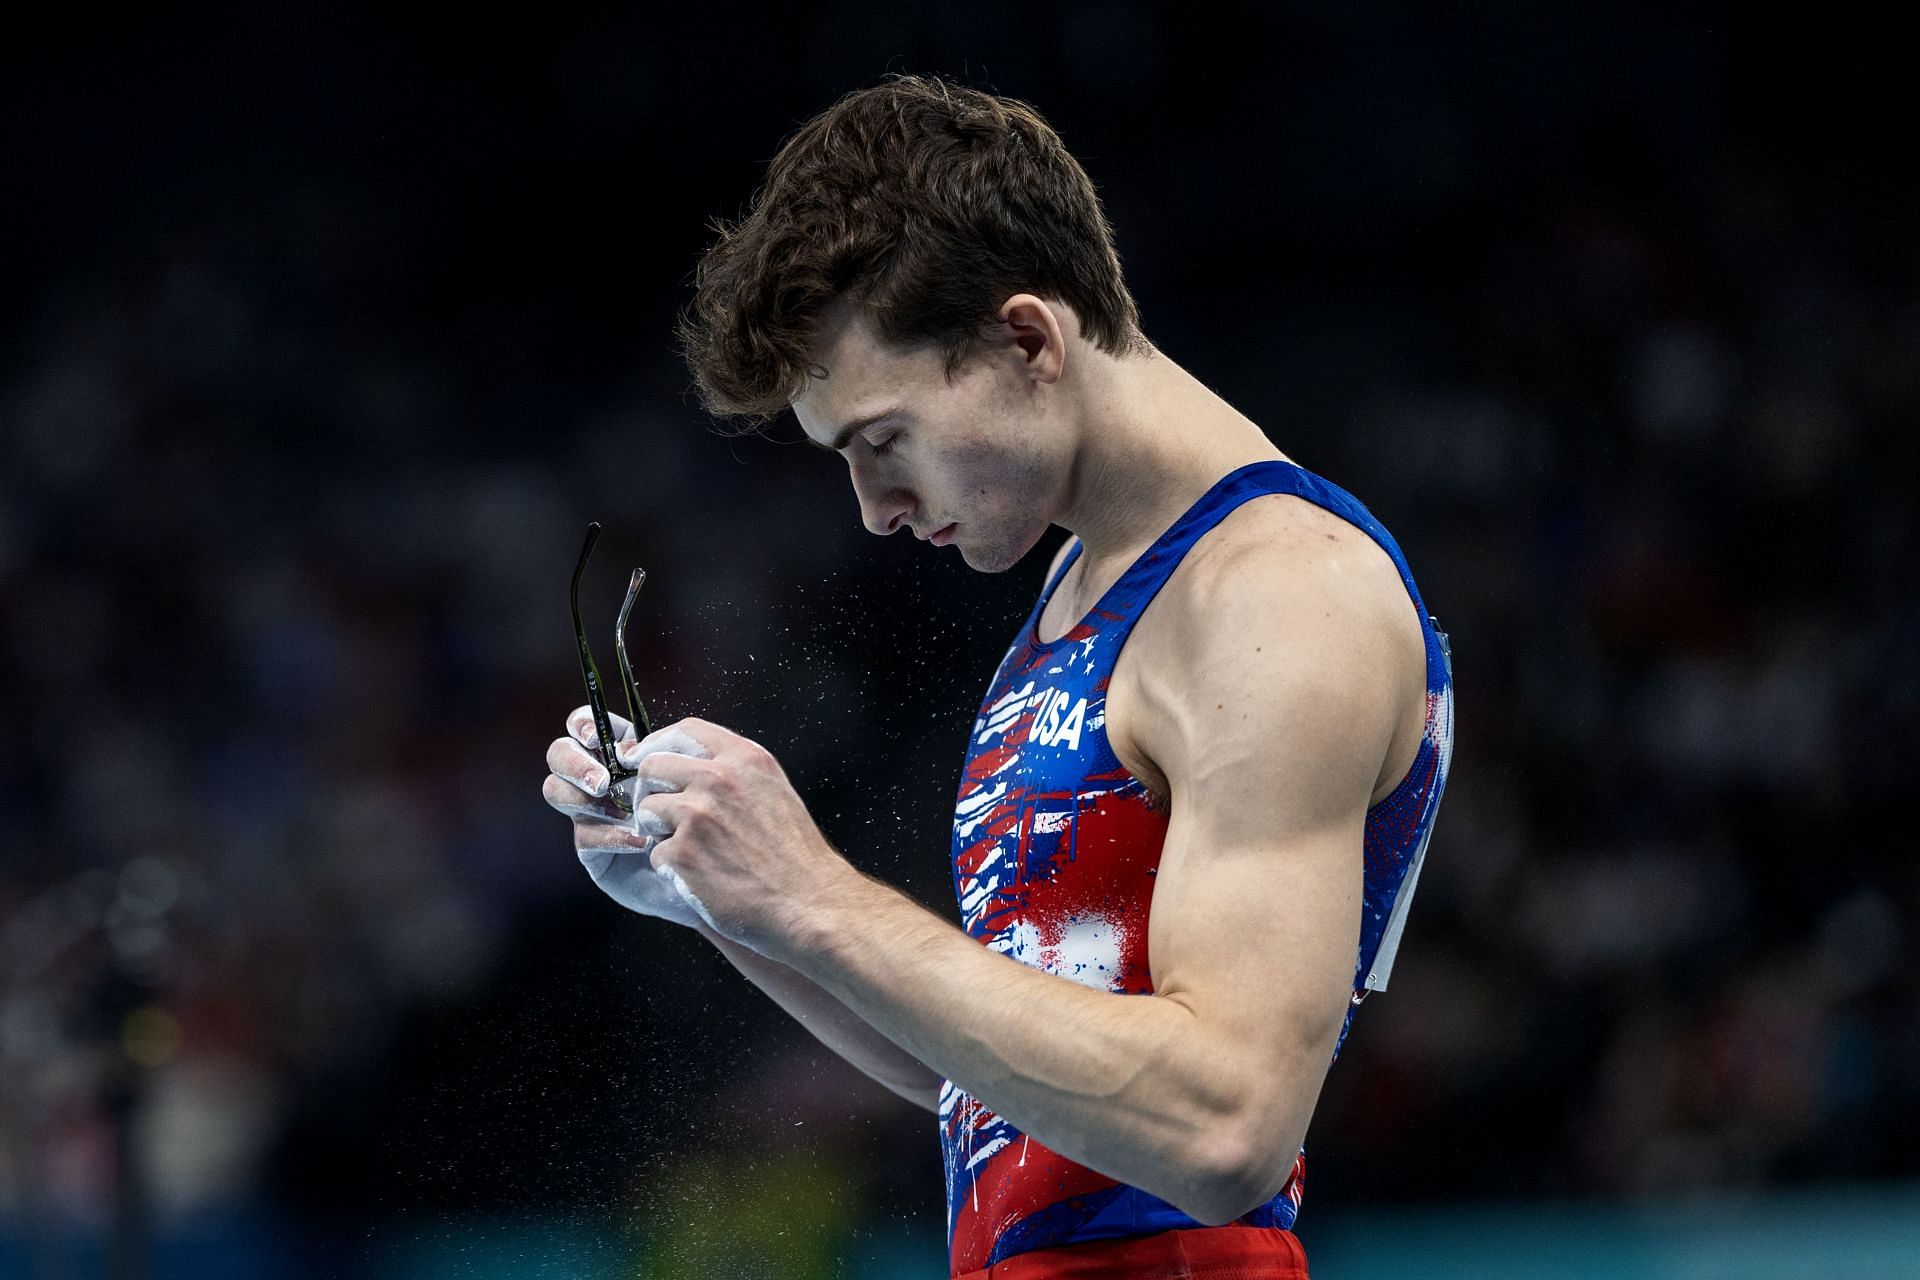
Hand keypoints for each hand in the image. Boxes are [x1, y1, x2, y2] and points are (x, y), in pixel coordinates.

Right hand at [543, 705, 711, 928]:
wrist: (716, 869)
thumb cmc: (708, 818)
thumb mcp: (694, 778)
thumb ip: (665, 755)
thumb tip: (634, 748)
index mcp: (622, 754)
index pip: (586, 725)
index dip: (583, 724)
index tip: (596, 738)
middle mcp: (601, 779)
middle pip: (560, 753)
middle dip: (574, 762)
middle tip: (602, 782)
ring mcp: (591, 813)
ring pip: (557, 790)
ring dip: (579, 795)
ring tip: (615, 807)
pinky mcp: (592, 849)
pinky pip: (584, 835)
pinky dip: (611, 835)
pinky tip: (641, 841)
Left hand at [627, 718, 859, 962]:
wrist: (809, 902)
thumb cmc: (795, 856)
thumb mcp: (774, 792)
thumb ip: (735, 772)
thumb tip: (690, 765)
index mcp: (745, 759)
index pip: (686, 730)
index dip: (657, 742)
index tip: (642, 756)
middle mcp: (718, 779)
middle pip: (652, 766)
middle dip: (649, 789)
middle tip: (660, 813)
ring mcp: (698, 815)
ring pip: (647, 810)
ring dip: (659, 831)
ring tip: (691, 850)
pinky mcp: (683, 854)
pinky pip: (655, 853)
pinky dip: (671, 868)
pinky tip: (701, 876)